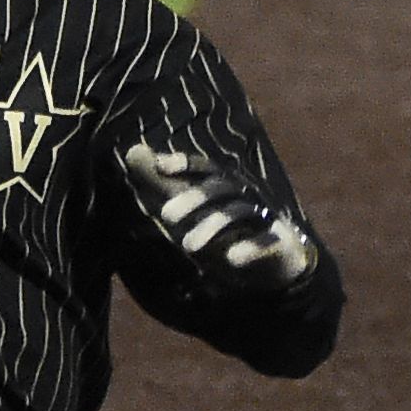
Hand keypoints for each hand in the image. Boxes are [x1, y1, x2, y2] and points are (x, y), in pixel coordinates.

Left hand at [119, 142, 319, 299]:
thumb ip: (164, 182)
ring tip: (187, 246)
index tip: (161, 166)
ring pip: (237, 213)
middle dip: (193, 199)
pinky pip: (265, 241)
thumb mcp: (193, 204)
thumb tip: (132, 151)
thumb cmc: (227, 225)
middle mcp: (244, 193)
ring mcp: (262, 215)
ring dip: (212, 226)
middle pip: (218, 189)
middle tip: (166, 216)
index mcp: (224, 183)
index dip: (185, 164)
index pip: (204, 168)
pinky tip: (232, 259)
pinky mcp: (277, 239)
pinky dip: (250, 248)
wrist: (275, 256)